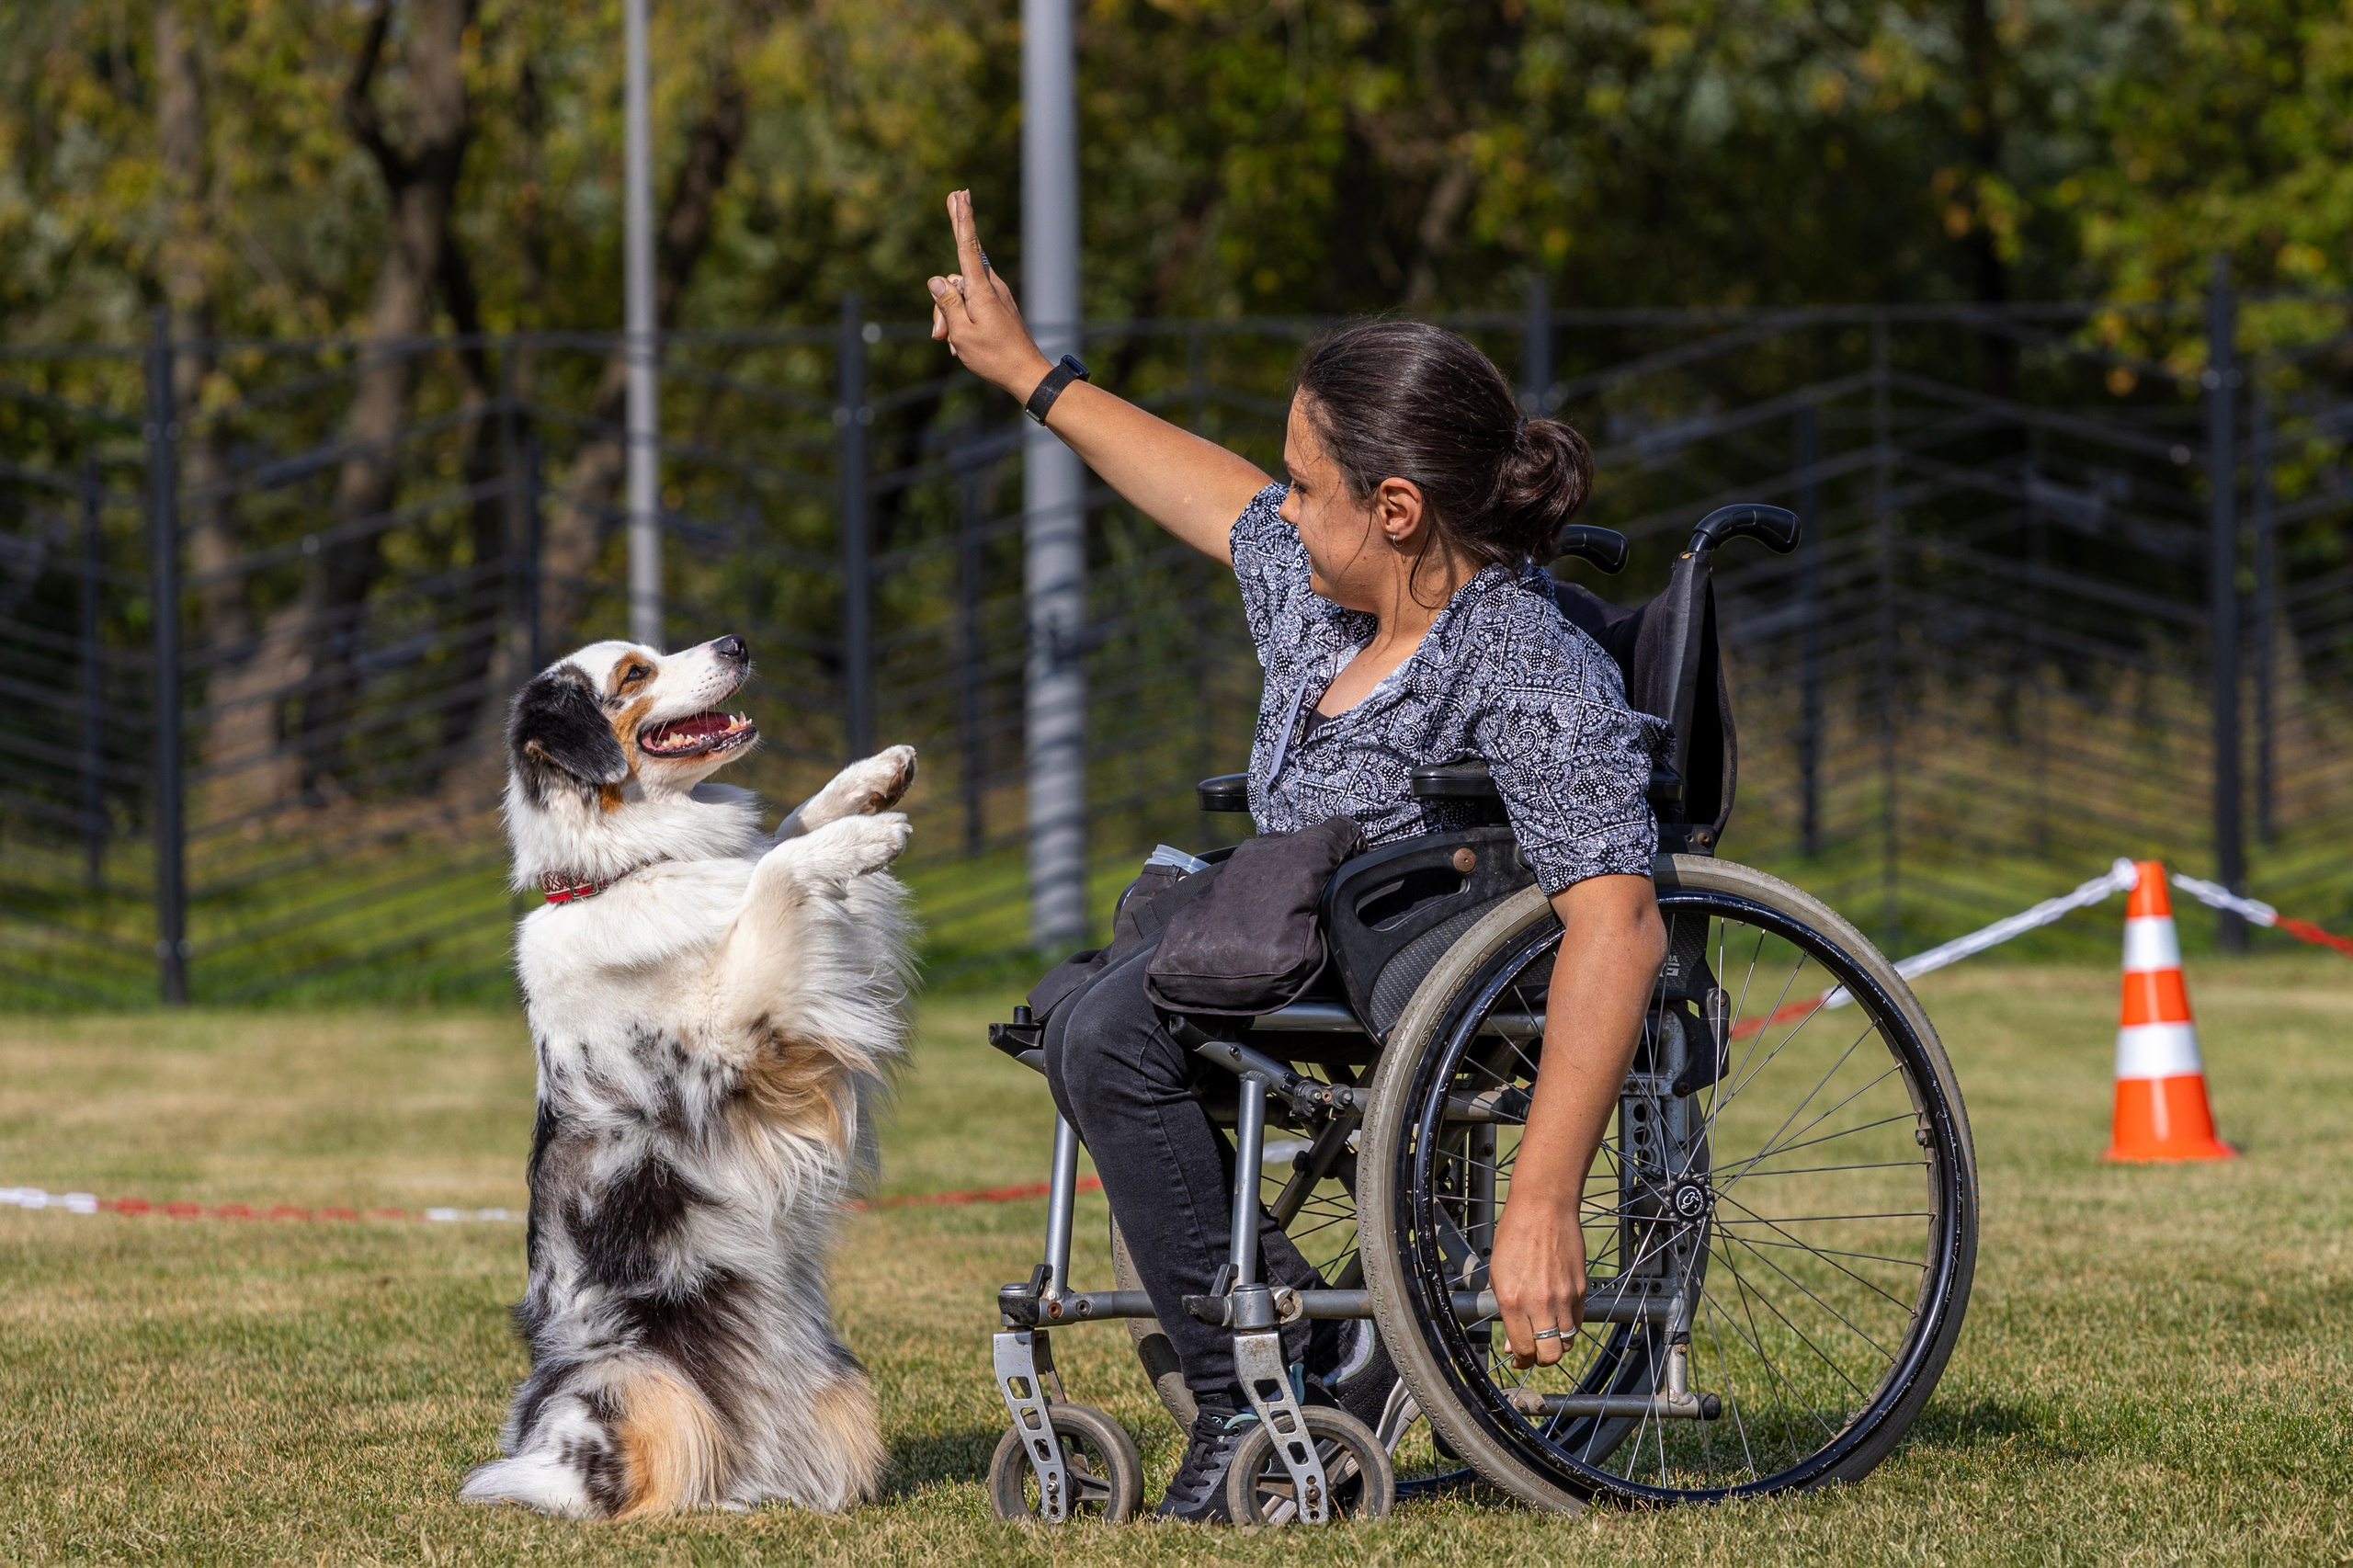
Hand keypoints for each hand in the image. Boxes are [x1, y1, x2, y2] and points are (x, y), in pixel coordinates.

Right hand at [928, 190, 1052, 398]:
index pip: (968, 246)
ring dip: (952, 320)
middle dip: (942, 307)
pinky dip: (964, 324)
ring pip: (961, 297)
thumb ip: (946, 304)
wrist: (1026, 374)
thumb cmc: (994, 357)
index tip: (960, 194)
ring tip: (954, 347)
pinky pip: (972, 307)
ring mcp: (996, 297)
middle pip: (954, 282)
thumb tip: (936, 279)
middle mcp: (991, 287)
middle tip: (939, 336)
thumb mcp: (961, 333)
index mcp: (982, 290)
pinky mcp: (998, 307)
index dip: (962, 219)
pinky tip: (964, 347)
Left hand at [1489, 1191, 1587, 1369]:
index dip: (1521, 1359)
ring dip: (1556, 1344)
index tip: (1519, 1357)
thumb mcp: (1497, 1273)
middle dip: (1540, 1360)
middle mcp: (1539, 1302)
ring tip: (1546, 1333)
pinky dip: (1567, 1326)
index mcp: (1512, 1299)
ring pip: (1566, 1342)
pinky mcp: (1580, 1289)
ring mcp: (1563, 1297)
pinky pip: (1577, 1322)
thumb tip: (1513, 1344)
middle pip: (1549, 1356)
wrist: (1543, 1208)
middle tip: (1534, 1352)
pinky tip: (1557, 1316)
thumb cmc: (1514, 1235)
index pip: (1523, 1349)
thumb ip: (1505, 1311)